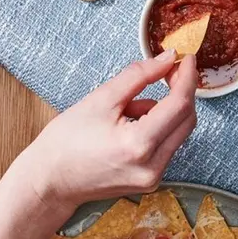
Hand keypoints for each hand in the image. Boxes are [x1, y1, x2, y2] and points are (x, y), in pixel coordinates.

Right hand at [23, 50, 198, 210]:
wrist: (50, 181)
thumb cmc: (67, 141)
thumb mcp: (101, 98)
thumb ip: (139, 75)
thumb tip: (167, 59)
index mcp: (139, 144)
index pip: (179, 104)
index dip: (187, 77)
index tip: (187, 58)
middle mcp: (152, 166)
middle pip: (186, 119)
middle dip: (182, 91)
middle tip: (168, 71)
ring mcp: (153, 177)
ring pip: (178, 132)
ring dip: (167, 110)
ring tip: (129, 105)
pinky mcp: (150, 181)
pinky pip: (166, 145)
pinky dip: (158, 127)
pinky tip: (130, 123)